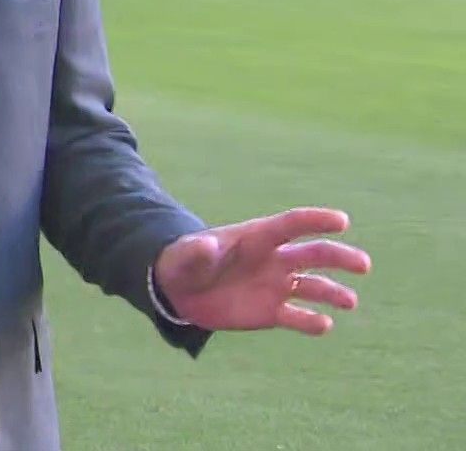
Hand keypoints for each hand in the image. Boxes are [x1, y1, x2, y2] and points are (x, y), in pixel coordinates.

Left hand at [154, 207, 370, 334]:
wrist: (180, 292)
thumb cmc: (185, 263)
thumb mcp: (185, 255)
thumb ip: (197, 251)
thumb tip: (206, 246)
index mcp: (257, 238)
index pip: (292, 225)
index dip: (316, 220)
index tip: (342, 221)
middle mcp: (274, 260)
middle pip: (314, 254)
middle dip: (340, 257)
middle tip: (363, 265)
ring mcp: (276, 286)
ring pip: (314, 287)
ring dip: (334, 293)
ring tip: (349, 301)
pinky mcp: (273, 312)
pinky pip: (299, 317)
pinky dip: (312, 321)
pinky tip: (323, 324)